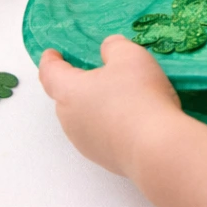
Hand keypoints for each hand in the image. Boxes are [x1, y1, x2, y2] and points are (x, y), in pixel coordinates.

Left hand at [38, 35, 183, 176]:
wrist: (156, 147)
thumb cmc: (138, 94)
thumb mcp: (130, 55)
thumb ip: (114, 46)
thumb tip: (107, 50)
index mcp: (69, 92)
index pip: (50, 73)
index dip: (50, 61)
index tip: (52, 54)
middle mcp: (70, 120)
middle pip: (67, 97)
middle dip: (78, 85)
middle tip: (99, 74)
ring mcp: (85, 143)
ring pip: (84, 118)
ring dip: (96, 107)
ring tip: (121, 98)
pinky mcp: (104, 159)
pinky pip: (102, 135)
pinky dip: (111, 125)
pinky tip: (133, 121)